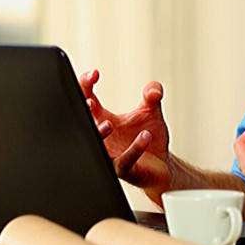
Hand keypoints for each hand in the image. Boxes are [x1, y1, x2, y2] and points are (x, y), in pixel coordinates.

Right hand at [78, 70, 170, 190]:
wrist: (160, 166)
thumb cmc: (149, 137)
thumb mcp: (151, 111)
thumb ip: (152, 96)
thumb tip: (154, 89)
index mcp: (103, 118)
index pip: (86, 99)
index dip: (85, 85)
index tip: (95, 74)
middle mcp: (104, 137)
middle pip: (83, 121)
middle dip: (83, 112)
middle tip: (89, 102)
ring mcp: (111, 155)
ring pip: (97, 146)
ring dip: (100, 134)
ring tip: (110, 124)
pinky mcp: (124, 170)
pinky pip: (124, 162)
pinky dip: (134, 149)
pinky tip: (145, 136)